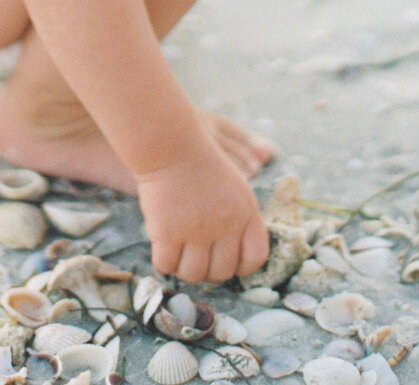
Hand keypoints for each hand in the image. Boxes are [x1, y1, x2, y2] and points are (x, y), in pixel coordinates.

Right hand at [137, 147, 268, 283]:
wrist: (170, 144)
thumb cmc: (200, 163)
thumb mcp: (235, 185)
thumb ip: (241, 219)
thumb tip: (238, 257)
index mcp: (247, 212)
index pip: (255, 258)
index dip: (241, 266)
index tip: (226, 259)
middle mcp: (226, 225)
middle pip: (222, 272)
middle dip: (209, 270)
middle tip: (197, 256)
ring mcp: (196, 231)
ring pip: (194, 275)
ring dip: (185, 269)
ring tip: (179, 253)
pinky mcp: (168, 232)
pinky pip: (167, 265)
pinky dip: (164, 261)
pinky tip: (163, 246)